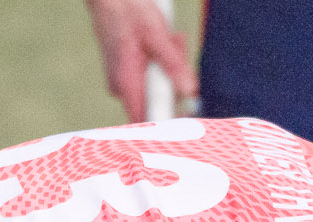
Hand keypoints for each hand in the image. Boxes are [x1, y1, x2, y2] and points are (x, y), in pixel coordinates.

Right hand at [84, 0, 197, 121]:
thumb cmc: (128, 11)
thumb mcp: (157, 35)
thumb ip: (173, 65)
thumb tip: (189, 91)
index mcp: (126, 83)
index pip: (149, 120)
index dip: (171, 120)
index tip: (189, 110)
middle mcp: (123, 88)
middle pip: (159, 102)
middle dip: (176, 80)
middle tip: (179, 48)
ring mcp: (125, 82)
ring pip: (158, 87)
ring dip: (172, 66)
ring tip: (171, 38)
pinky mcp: (129, 74)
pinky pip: (152, 77)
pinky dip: (163, 62)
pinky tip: (164, 41)